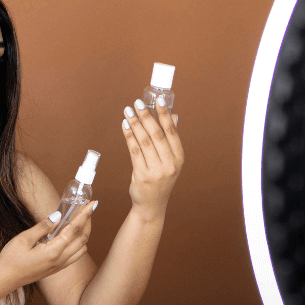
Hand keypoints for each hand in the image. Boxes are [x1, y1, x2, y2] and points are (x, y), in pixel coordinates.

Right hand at [0, 203, 95, 286]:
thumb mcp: (24, 239)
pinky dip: (79, 244)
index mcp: (54, 251)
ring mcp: (60, 266)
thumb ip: (43, 226)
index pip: (75, 229)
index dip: (85, 215)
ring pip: (82, 249)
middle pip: (83, 239)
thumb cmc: (11, 259)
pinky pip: (75, 256)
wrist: (5, 280)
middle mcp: (61, 260)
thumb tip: (58, 215)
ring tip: (81, 221)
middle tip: (88, 209)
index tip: (92, 204)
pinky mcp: (57, 269)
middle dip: (88, 222)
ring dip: (84, 234)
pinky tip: (71, 236)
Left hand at [122, 96, 183, 217]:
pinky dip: (128, 136)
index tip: (158, 99)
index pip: (171, 131)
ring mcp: (156, 171)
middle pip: (156, 134)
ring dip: (135, 124)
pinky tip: (125, 125)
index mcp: (179, 158)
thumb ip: (171, 140)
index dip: (165, 114)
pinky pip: (134, 151)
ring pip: (144, 141)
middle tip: (137, 103)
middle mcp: (170, 164)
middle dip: (146, 116)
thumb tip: (174, 116)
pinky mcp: (142, 176)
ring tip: (128, 111)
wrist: (152, 205)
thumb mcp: (171, 161)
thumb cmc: (161, 179)